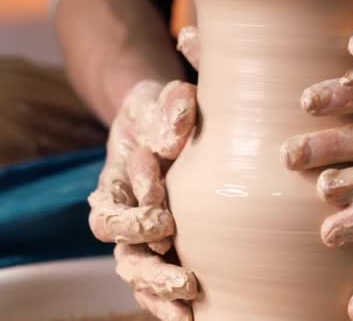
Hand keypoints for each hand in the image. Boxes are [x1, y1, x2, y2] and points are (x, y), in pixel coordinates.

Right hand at [88, 27, 200, 319]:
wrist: (162, 122)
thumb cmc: (161, 111)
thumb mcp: (161, 100)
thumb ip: (168, 109)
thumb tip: (175, 139)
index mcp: (117, 178)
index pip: (114, 203)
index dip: (135, 213)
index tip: (164, 214)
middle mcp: (123, 209)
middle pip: (121, 247)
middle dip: (150, 267)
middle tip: (184, 277)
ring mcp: (139, 231)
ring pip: (135, 269)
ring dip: (158, 290)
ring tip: (188, 307)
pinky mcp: (160, 244)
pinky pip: (153, 279)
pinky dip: (166, 301)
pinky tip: (190, 317)